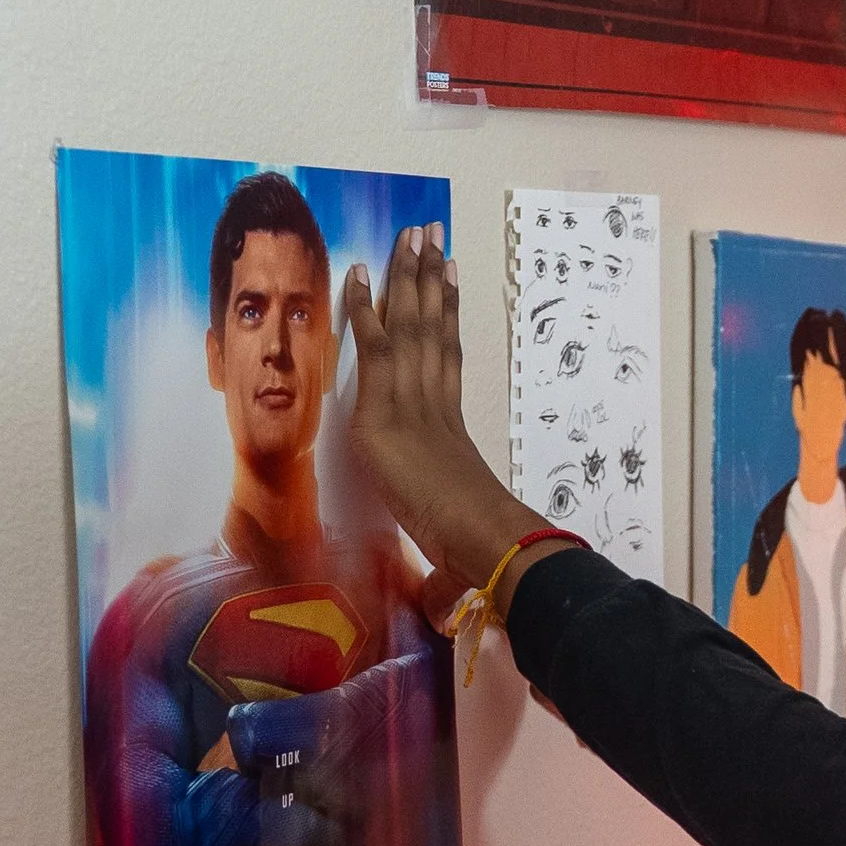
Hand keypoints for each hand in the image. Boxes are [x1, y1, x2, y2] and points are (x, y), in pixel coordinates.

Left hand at [344, 228, 533, 586]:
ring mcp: (415, 402)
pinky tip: (361, 273)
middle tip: (430, 233)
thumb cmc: (481, 554)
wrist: (484, 541)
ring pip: (411, 324)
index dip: (448, 316)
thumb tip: (435, 612)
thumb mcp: (451, 557)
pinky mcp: (389, 411)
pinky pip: (376, 348)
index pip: (448, 359)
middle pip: (434, 327)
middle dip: (431, 278)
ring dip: (409, 275)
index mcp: (452, 430)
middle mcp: (438, 404)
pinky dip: (368, 309)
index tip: (450, 277)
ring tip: (411, 233)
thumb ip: (438, 575)